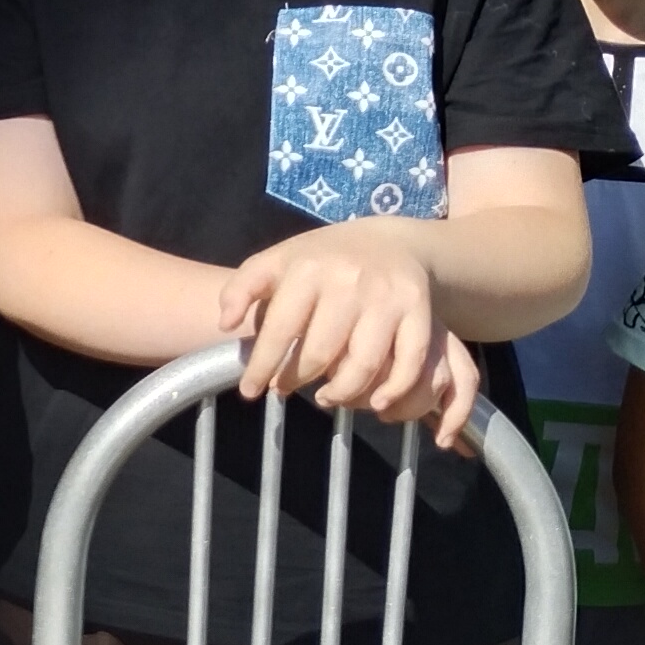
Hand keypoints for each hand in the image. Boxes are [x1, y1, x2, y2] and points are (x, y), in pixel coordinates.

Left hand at [221, 218, 481, 446]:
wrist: (390, 242)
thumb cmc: (322, 260)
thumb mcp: (276, 261)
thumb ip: (242, 288)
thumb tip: (224, 324)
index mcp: (308, 268)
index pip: (280, 329)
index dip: (263, 366)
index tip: (250, 391)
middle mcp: (349, 281)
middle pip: (320, 352)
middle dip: (298, 379)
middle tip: (285, 390)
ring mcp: (387, 297)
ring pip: (363, 363)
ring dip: (342, 392)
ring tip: (326, 397)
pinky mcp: (419, 311)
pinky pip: (409, 362)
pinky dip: (393, 389)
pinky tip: (375, 402)